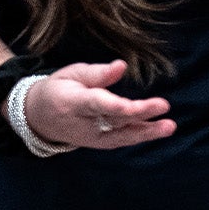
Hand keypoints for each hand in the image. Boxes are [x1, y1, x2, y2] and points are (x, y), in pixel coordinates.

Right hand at [23, 60, 175, 149]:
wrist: (39, 118)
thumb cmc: (59, 90)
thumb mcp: (71, 74)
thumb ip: (97, 73)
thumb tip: (121, 66)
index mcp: (72, 102)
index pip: (95, 104)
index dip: (113, 105)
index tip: (131, 105)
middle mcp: (83, 123)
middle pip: (113, 119)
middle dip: (139, 113)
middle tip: (163, 105)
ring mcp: (91, 137)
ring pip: (121, 135)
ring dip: (147, 132)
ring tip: (169, 126)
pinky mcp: (99, 143)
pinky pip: (122, 140)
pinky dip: (141, 136)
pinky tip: (161, 130)